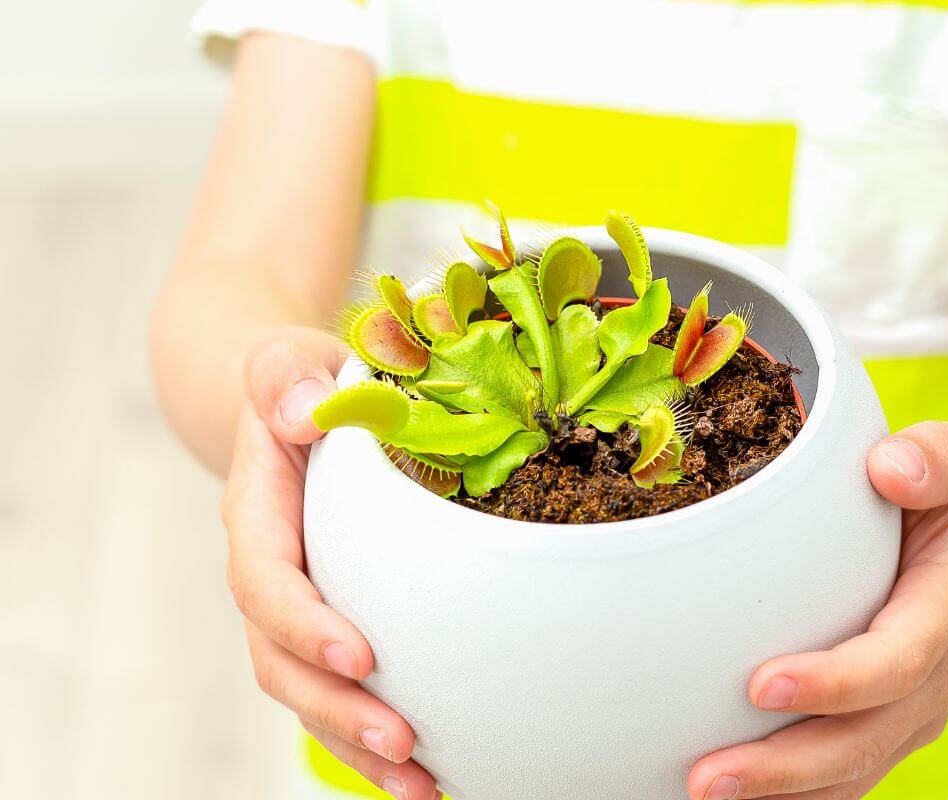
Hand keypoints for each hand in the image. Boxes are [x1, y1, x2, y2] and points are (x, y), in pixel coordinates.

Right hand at [222, 327, 439, 799]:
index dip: (303, 623)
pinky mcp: (337, 620)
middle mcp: (275, 573)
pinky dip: (381, 736)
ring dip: (363, 747)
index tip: (357, 654)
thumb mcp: (285, 359)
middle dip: (338, 710)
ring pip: (314, 692)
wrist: (290, 408)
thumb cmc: (298, 383)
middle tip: (403, 743)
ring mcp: (303, 606)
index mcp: (259, 513)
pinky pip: (349, 686)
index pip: (267, 579)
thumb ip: (282, 377)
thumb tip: (300, 413)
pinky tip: (438, 772)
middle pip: (284, 661)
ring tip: (426, 787)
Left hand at [688, 422, 947, 799]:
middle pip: (865, 740)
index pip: (896, 662)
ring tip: (701, 791)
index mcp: (947, 611)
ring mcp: (909, 714)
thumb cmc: (943, 497)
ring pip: (849, 772)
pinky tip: (729, 795)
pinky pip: (839, 777)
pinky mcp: (881, 729)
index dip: (835, 683)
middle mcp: (934, 677)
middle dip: (787, 767)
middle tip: (708, 776)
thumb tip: (891, 469)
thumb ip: (937, 455)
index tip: (759, 685)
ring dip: (779, 793)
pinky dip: (788, 794)